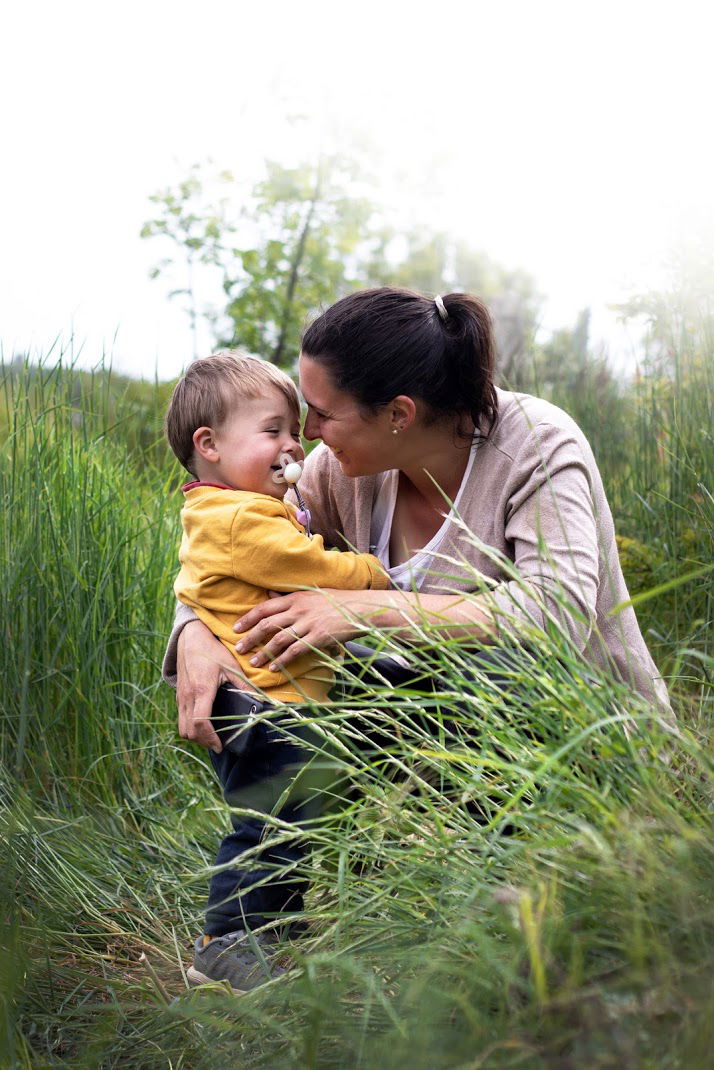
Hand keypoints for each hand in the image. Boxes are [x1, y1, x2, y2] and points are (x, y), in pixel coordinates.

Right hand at [176, 619, 246, 752]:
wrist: (190, 637)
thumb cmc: (212, 650)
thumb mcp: (231, 666)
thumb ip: (244, 685)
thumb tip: (262, 700)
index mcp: (202, 690)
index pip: (200, 723)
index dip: (210, 738)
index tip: (220, 745)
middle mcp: (188, 696)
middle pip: (189, 731)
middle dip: (203, 741)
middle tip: (218, 744)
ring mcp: (181, 696)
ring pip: (182, 727)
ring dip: (195, 735)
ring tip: (211, 736)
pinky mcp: (178, 694)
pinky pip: (181, 718)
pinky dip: (190, 726)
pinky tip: (204, 723)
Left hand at [233, 589, 365, 670]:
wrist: (360, 608)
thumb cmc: (337, 601)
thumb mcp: (311, 594)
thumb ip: (289, 597)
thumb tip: (267, 595)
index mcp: (295, 598)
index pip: (265, 608)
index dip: (248, 618)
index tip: (236, 628)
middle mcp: (299, 610)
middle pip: (267, 624)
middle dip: (250, 637)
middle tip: (239, 648)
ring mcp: (309, 623)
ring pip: (279, 639)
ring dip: (264, 652)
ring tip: (253, 663)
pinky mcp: (318, 637)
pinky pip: (295, 650)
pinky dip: (282, 660)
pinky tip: (274, 668)